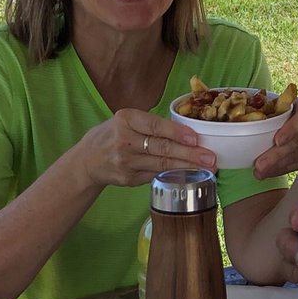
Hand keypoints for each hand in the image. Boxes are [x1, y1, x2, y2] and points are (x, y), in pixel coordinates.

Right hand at [75, 107, 214, 188]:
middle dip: (189, 154)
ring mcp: (125, 162)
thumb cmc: (113, 134)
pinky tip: (190, 175)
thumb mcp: (126, 120)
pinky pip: (155, 176)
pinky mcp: (128, 179)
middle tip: (210, 157)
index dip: (177, 133)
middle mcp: (124, 140)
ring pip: (162, 165)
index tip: (196, 139)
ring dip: (187, 167)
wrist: (87, 159)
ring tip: (207, 168)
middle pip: (162, 148)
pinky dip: (174, 176)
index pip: (156, 126)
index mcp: (126, 119)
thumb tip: (189, 133)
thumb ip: (151, 124)